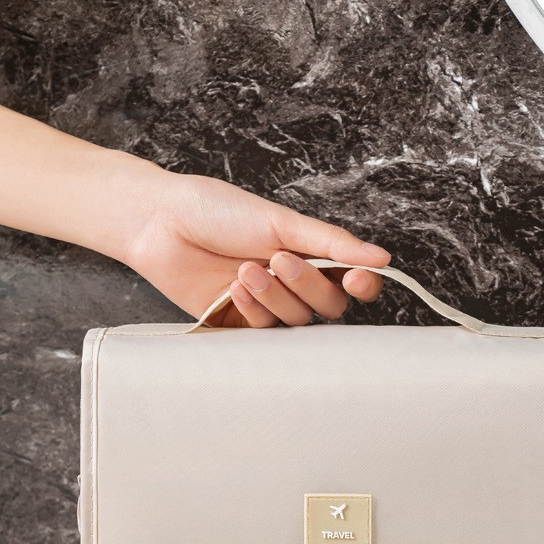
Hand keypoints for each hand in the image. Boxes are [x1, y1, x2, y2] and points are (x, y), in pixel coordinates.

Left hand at [124, 172, 391, 326]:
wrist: (160, 224)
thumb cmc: (217, 212)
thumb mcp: (280, 221)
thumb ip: (332, 243)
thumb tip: (382, 257)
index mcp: (309, 253)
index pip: (352, 280)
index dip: (362, 285)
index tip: (357, 279)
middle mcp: (294, 282)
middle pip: (329, 306)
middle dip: (308, 286)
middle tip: (280, 260)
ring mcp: (268, 305)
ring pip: (297, 321)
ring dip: (276, 297)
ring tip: (247, 270)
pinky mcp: (241, 324)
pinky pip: (265, 332)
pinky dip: (254, 309)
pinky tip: (234, 287)